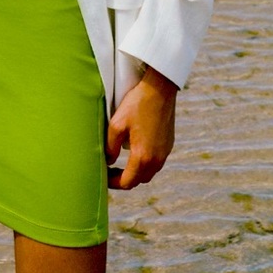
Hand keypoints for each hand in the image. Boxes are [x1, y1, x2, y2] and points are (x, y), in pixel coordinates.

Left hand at [105, 66, 177, 190]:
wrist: (160, 88)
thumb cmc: (137, 104)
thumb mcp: (116, 125)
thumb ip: (110, 147)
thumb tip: (108, 161)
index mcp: (143, 156)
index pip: (127, 182)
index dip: (113, 183)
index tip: (104, 177)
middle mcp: (157, 159)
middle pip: (139, 180)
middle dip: (124, 179)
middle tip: (110, 171)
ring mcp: (165, 152)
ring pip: (149, 172)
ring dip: (136, 172)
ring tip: (121, 164)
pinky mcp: (169, 143)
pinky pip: (156, 161)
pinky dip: (145, 163)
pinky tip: (136, 151)